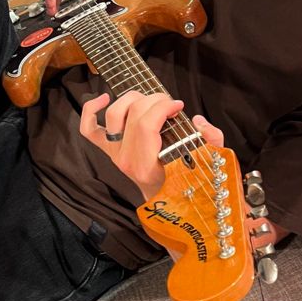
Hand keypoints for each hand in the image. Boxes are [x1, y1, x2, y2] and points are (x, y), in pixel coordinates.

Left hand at [80, 91, 224, 201]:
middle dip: (154, 99)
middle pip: (133, 113)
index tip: (178, 105)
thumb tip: (196, 120)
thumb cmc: (189, 182)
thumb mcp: (210, 164)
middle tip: (169, 103)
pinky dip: (91, 110)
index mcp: (146, 167)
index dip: (163, 106)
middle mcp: (126, 160)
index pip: (146, 124)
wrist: (168, 202)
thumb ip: (211, 141)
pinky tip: (105, 98)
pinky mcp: (108, 151)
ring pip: (113, 114)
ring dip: (132, 98)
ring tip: (150, 100)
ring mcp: (114, 155)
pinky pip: (89, 129)